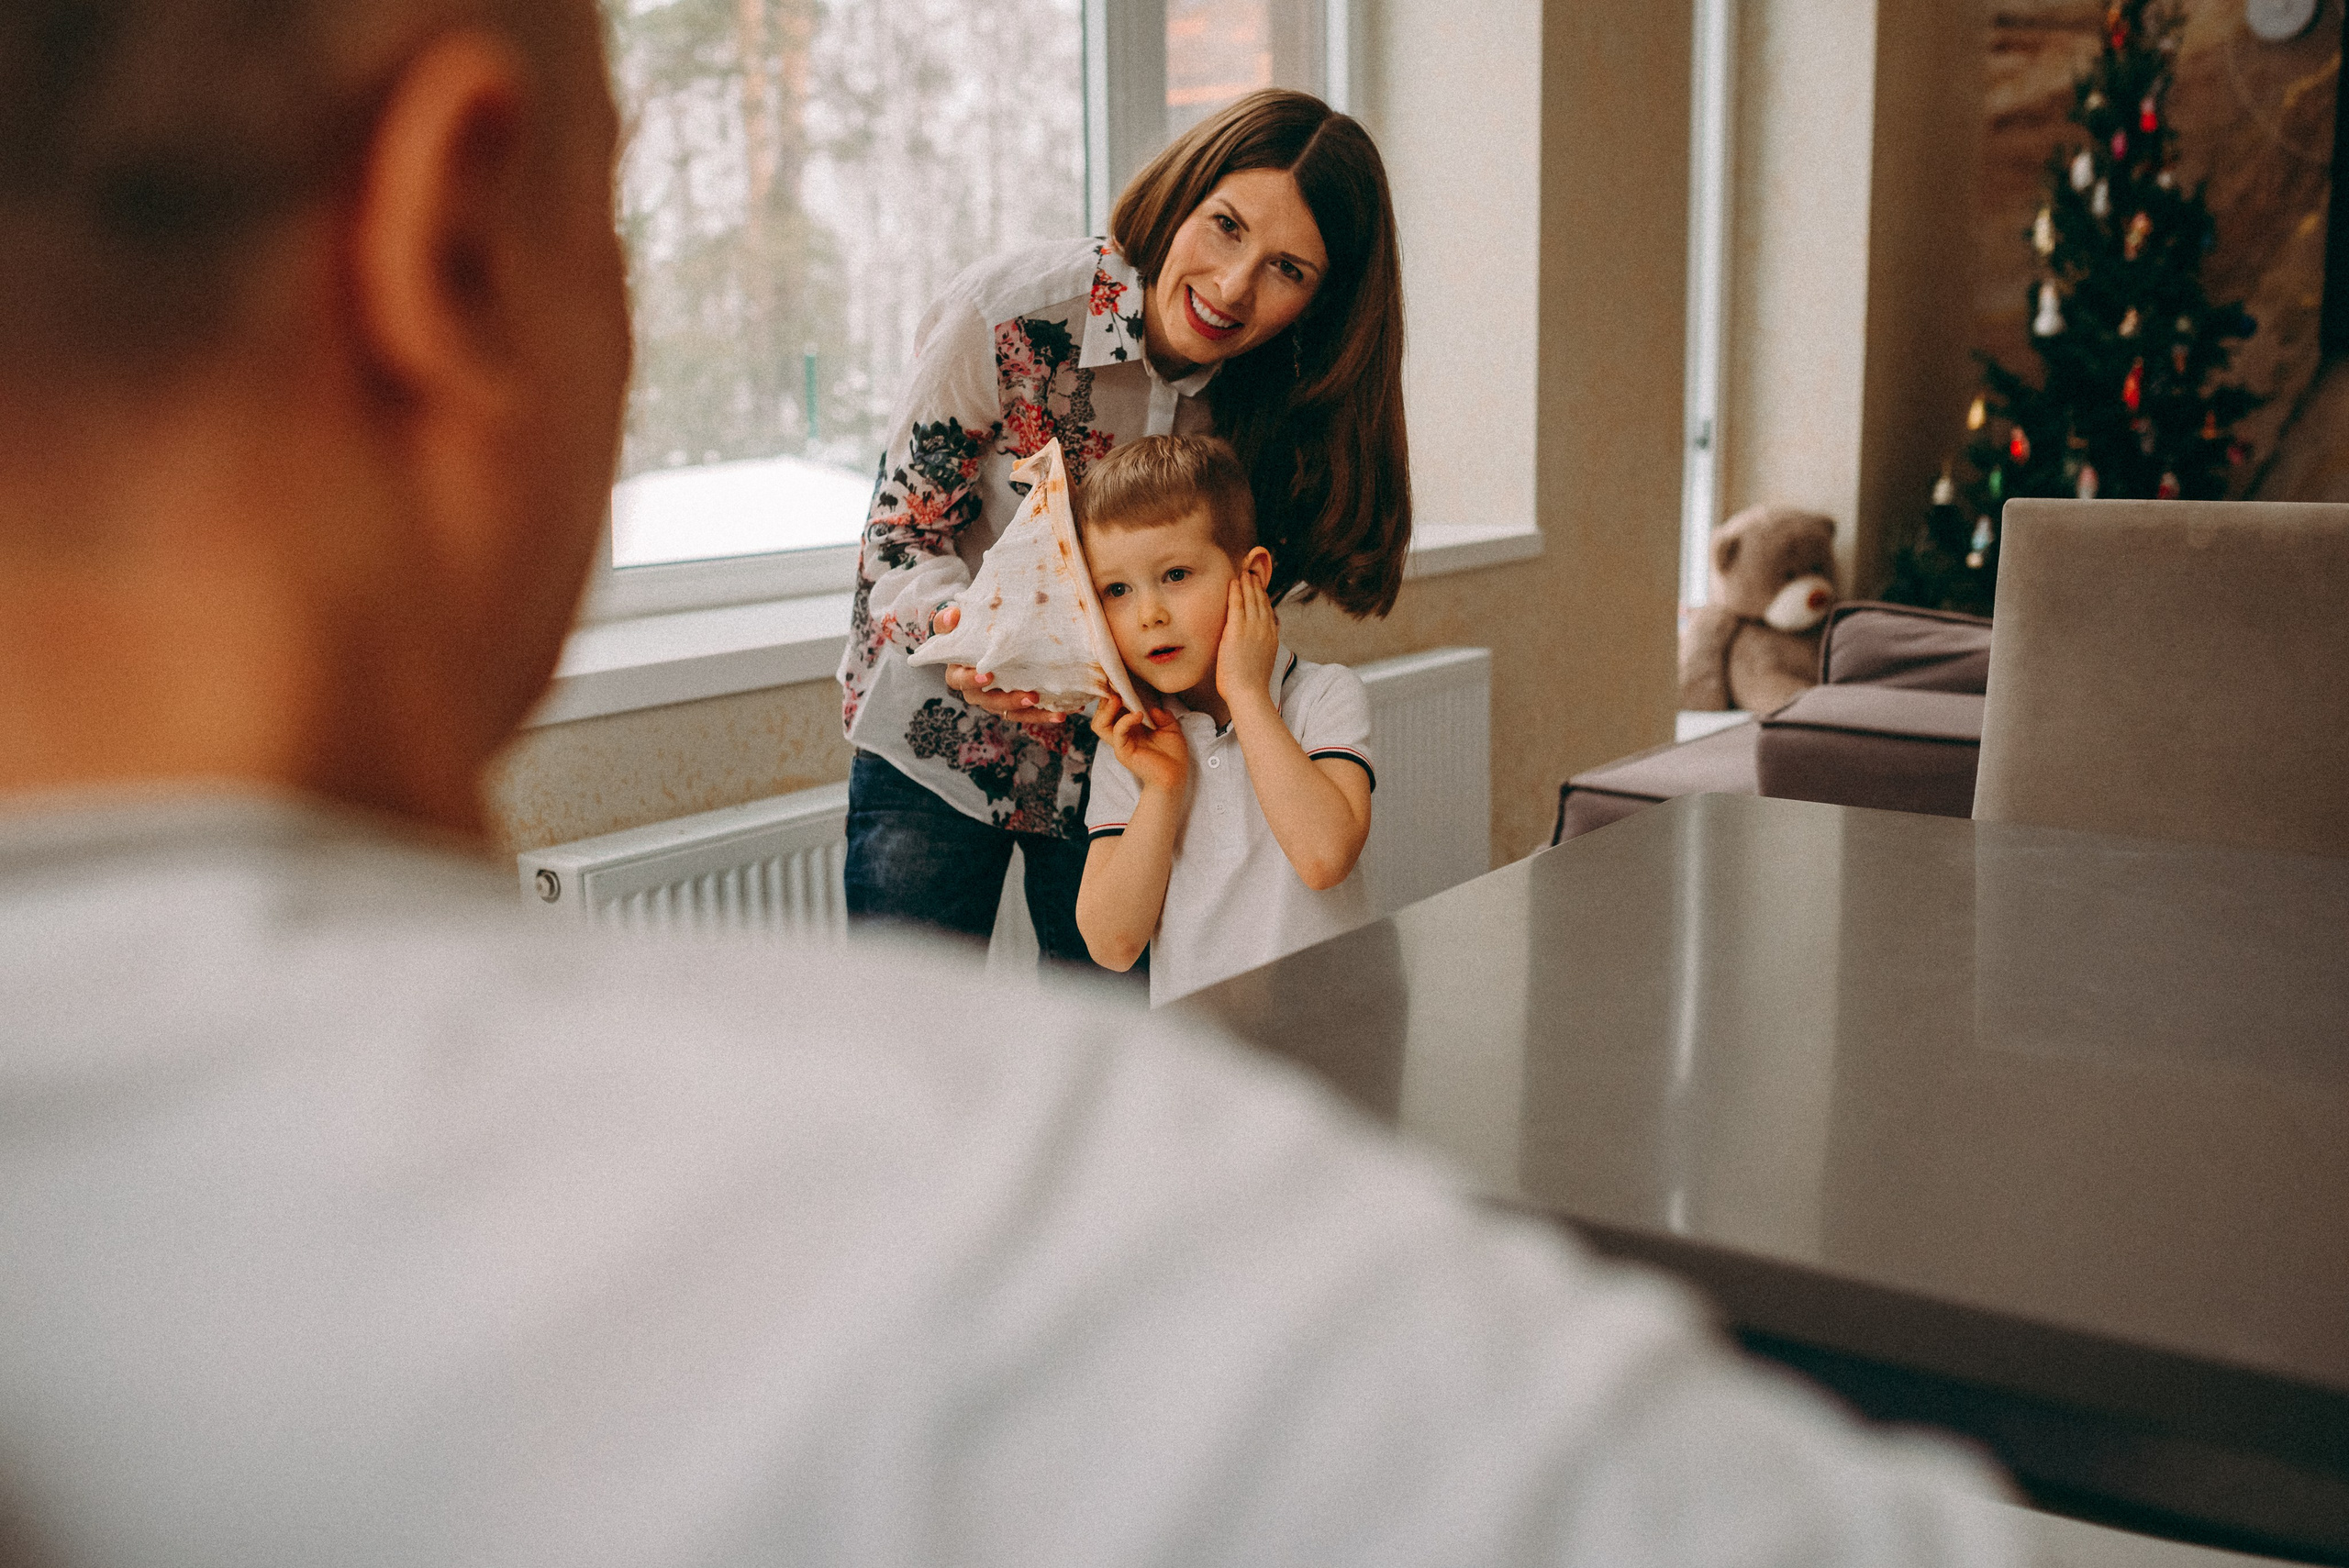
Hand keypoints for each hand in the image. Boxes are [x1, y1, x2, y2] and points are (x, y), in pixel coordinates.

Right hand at [931, 604, 1063, 725]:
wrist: (979, 638)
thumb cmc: (964, 630)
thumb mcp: (953, 623)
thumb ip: (948, 620)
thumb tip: (953, 614)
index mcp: (957, 673)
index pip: (959, 680)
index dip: (972, 681)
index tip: (987, 676)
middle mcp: (974, 691)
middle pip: (988, 701)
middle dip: (1010, 700)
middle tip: (1030, 696)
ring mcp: (994, 700)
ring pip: (1011, 712)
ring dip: (1033, 713)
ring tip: (1056, 711)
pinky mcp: (1011, 704)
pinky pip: (1026, 714)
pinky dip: (1044, 714)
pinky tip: (1063, 713)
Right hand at [1090, 692, 1186, 795]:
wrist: (1176, 777)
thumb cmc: (1173, 755)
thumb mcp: (1171, 728)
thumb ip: (1162, 715)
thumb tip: (1153, 708)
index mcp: (1130, 727)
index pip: (1112, 708)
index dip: (1113, 693)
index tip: (1119, 679)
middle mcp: (1122, 734)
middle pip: (1100, 714)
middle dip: (1104, 698)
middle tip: (1114, 684)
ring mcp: (1120, 743)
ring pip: (1099, 724)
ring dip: (1107, 708)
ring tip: (1118, 698)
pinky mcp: (1124, 752)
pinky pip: (1117, 733)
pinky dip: (1125, 720)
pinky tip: (1139, 714)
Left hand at [1214, 571, 1279, 712]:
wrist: (1248, 692)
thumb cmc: (1251, 685)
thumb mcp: (1263, 662)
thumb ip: (1263, 648)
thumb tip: (1262, 644)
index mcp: (1272, 637)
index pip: (1268, 611)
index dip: (1263, 597)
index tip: (1259, 587)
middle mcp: (1265, 629)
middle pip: (1261, 601)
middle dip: (1256, 585)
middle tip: (1251, 573)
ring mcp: (1252, 629)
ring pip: (1250, 599)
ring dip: (1247, 584)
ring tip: (1244, 573)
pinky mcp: (1237, 630)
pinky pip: (1237, 605)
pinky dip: (1236, 592)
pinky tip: (1233, 582)